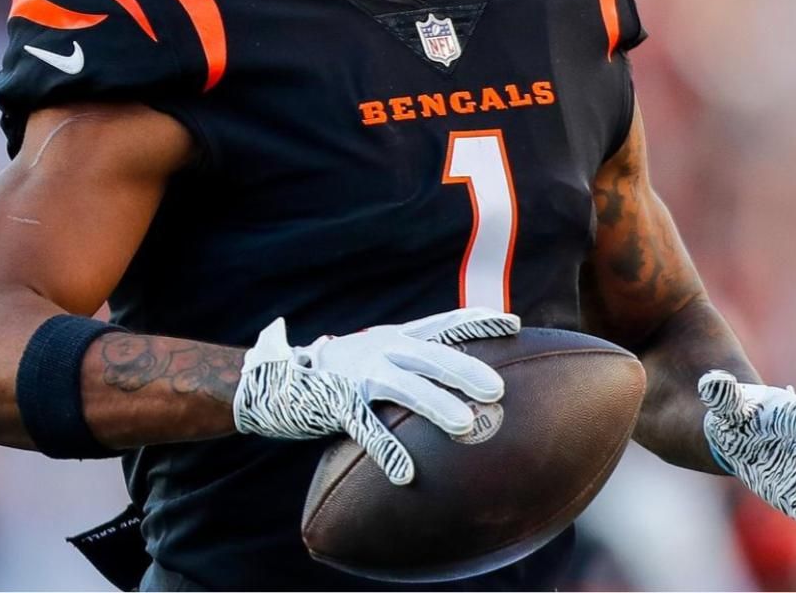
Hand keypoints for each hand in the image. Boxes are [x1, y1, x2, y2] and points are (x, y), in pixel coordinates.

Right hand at [232, 308, 518, 484]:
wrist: (282, 376)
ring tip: (465, 425)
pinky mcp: (338, 402)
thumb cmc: (345, 370)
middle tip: (497, 390)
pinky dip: (387, 450)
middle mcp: (383, 349)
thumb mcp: (382, 352)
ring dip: (436, 405)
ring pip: (405, 387)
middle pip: (431, 355)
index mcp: (397, 336)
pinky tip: (406, 474)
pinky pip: (366, 427)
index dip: (479, 321)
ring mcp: (360, 374)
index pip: (444, 323)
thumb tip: (466, 373)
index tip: (513, 324)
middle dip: (465, 369)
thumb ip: (417, 358)